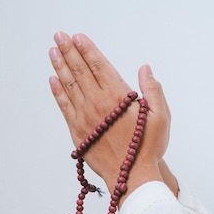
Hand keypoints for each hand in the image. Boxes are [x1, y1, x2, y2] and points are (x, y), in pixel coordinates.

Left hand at [49, 32, 174, 200]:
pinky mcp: (77, 131)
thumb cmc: (148, 148)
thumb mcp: (161, 116)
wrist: (132, 177)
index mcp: (117, 97)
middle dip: (69, 51)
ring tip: (53, 51)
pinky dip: (57, 92)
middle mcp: (97, 103)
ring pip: (69, 86)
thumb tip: (144, 69)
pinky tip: (52, 80)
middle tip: (60, 36)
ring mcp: (85, 117)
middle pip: (80, 71)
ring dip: (60, 67)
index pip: (99, 66)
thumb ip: (153, 90)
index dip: (88, 49)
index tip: (78, 37)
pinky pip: (64, 107)